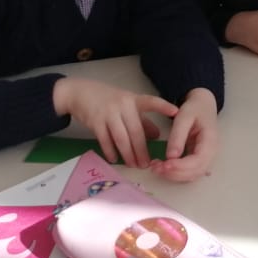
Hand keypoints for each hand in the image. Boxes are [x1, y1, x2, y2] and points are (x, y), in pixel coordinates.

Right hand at [53, 77, 176, 167]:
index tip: (176, 112)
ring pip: (121, 137)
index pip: (151, 102)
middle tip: (146, 164)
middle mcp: (123, 105)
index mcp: (134, 100)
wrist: (81, 92)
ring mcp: (108, 113)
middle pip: (136, 130)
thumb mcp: (127, 105)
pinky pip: (105, 139)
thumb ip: (142, 120)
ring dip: (128, 154)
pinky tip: (115, 160)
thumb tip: (157, 136)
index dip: (163, 107)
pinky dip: (110, 151)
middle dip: (142, 149)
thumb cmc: (109, 100)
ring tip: (134, 165)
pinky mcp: (95, 121)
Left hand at [151, 88, 218, 182]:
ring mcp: (207, 157)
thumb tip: (170, 157)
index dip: (181, 166)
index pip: (198, 160)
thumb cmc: (194, 109)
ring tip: (156, 168)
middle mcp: (211, 152)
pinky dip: (176, 173)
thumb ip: (177, 136)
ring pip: (193, 175)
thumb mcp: (184, 117)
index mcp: (210, 140)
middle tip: (155, 168)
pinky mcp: (199, 159)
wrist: (203, 105)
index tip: (164, 165)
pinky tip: (163, 168)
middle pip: (196, 172)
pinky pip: (190, 172)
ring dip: (174, 176)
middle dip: (175, 173)